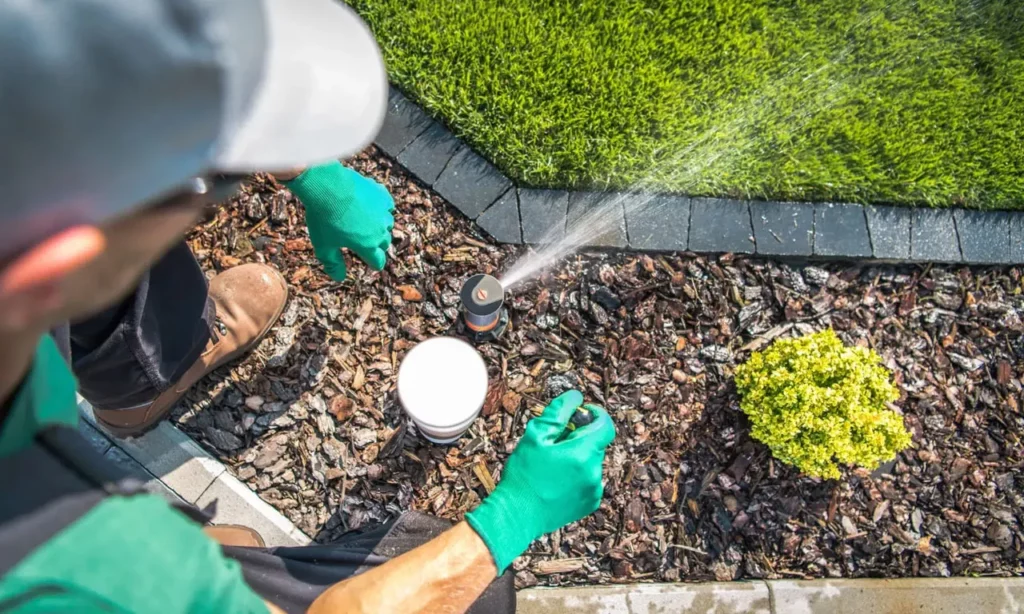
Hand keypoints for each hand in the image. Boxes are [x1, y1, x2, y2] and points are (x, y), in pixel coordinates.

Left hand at [284, 161, 393, 280]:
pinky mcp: (381, 195)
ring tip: (366, 222)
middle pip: (384, 243)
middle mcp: (379, 231)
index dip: (373, 263)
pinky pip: (387, 205)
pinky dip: (382, 208)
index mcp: (367, 246)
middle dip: (376, 245)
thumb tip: (339, 278)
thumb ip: (333, 264)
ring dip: (379, 226)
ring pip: (387, 224)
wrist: (326, 185)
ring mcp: (382, 212)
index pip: (378, 261)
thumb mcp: (323, 247)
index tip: (370, 262)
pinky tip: (372, 206)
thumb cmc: (323, 218)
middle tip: (363, 241)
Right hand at [466, 391, 615, 571]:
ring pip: (591, 461)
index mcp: (583, 453)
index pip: (605, 424)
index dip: (594, 414)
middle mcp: (594, 472)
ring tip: (551, 465)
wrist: (517, 516)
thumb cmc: (523, 476)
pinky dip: (577, 475)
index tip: (579, 414)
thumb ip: (559, 411)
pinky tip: (556, 480)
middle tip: (553, 443)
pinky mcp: (589, 503)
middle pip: (596, 443)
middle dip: (579, 437)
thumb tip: (576, 397)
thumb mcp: (535, 436)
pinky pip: (589, 480)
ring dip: (577, 457)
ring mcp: (594, 490)